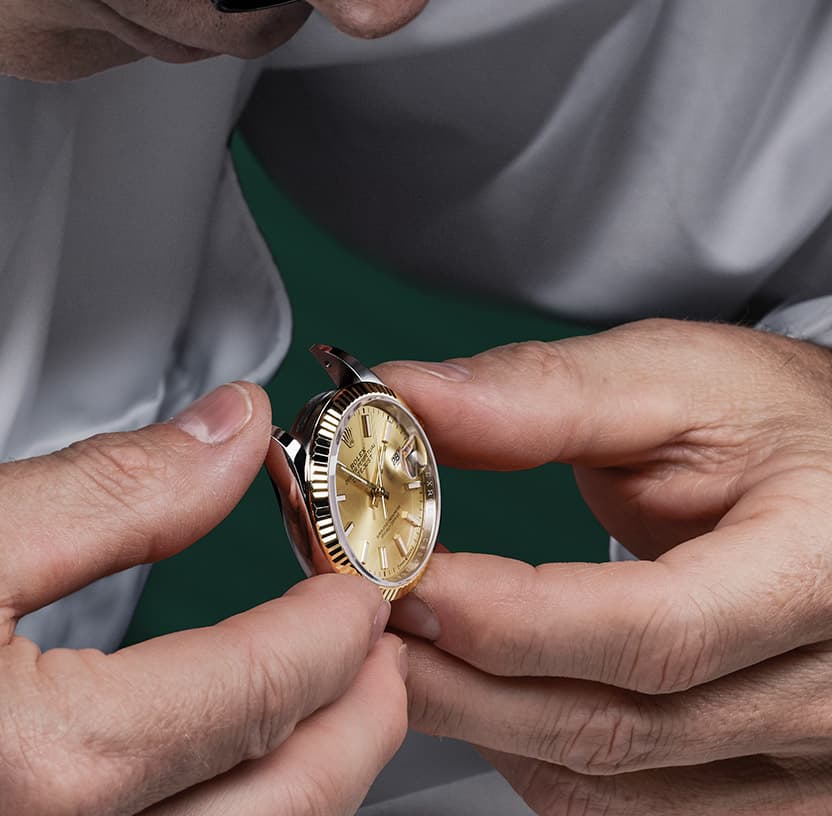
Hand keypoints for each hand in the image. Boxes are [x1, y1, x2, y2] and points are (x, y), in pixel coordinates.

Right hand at [0, 382, 406, 815]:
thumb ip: (111, 487)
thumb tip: (229, 435)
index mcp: (49, 763)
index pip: (268, 680)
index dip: (341, 607)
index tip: (362, 556)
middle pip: (299, 799)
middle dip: (365, 701)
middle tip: (371, 618)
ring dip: (319, 768)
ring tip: (321, 677)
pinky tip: (235, 759)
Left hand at [378, 319, 831, 814]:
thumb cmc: (776, 422)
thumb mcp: (673, 375)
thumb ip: (540, 394)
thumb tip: (407, 398)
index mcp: (820, 569)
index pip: (651, 631)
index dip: (509, 618)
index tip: (400, 577)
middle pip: (619, 727)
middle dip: (462, 678)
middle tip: (360, 619)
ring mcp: (812, 760)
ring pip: (615, 786)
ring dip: (482, 724)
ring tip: (396, 649)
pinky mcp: (779, 792)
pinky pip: (637, 810)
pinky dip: (535, 757)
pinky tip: (479, 694)